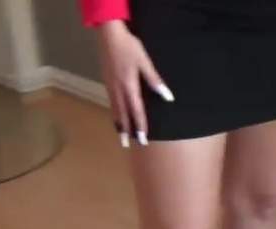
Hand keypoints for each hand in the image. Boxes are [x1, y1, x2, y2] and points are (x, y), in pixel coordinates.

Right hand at [96, 21, 174, 146]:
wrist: (108, 35)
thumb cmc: (129, 47)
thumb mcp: (144, 62)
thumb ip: (155, 81)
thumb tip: (167, 97)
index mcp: (129, 87)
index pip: (137, 111)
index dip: (141, 125)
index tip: (143, 139)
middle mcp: (118, 90)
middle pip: (123, 115)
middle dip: (126, 130)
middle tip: (126, 146)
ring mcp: (111, 87)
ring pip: (115, 110)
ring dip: (118, 124)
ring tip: (121, 136)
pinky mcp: (107, 82)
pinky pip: (111, 103)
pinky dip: (114, 114)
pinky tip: (116, 117)